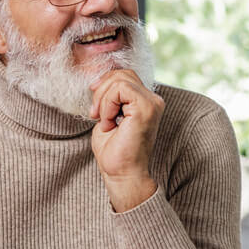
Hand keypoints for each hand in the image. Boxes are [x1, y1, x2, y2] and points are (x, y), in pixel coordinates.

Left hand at [88, 68, 163, 211]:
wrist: (121, 174)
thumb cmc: (114, 152)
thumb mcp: (108, 116)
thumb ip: (110, 97)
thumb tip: (99, 79)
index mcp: (146, 102)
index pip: (125, 76)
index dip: (104, 86)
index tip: (95, 109)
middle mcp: (153, 101)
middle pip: (122, 73)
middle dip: (101, 90)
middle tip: (95, 114)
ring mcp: (152, 103)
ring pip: (120, 79)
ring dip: (103, 100)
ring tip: (104, 121)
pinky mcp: (146, 108)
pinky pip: (120, 88)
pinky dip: (107, 103)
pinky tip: (109, 122)